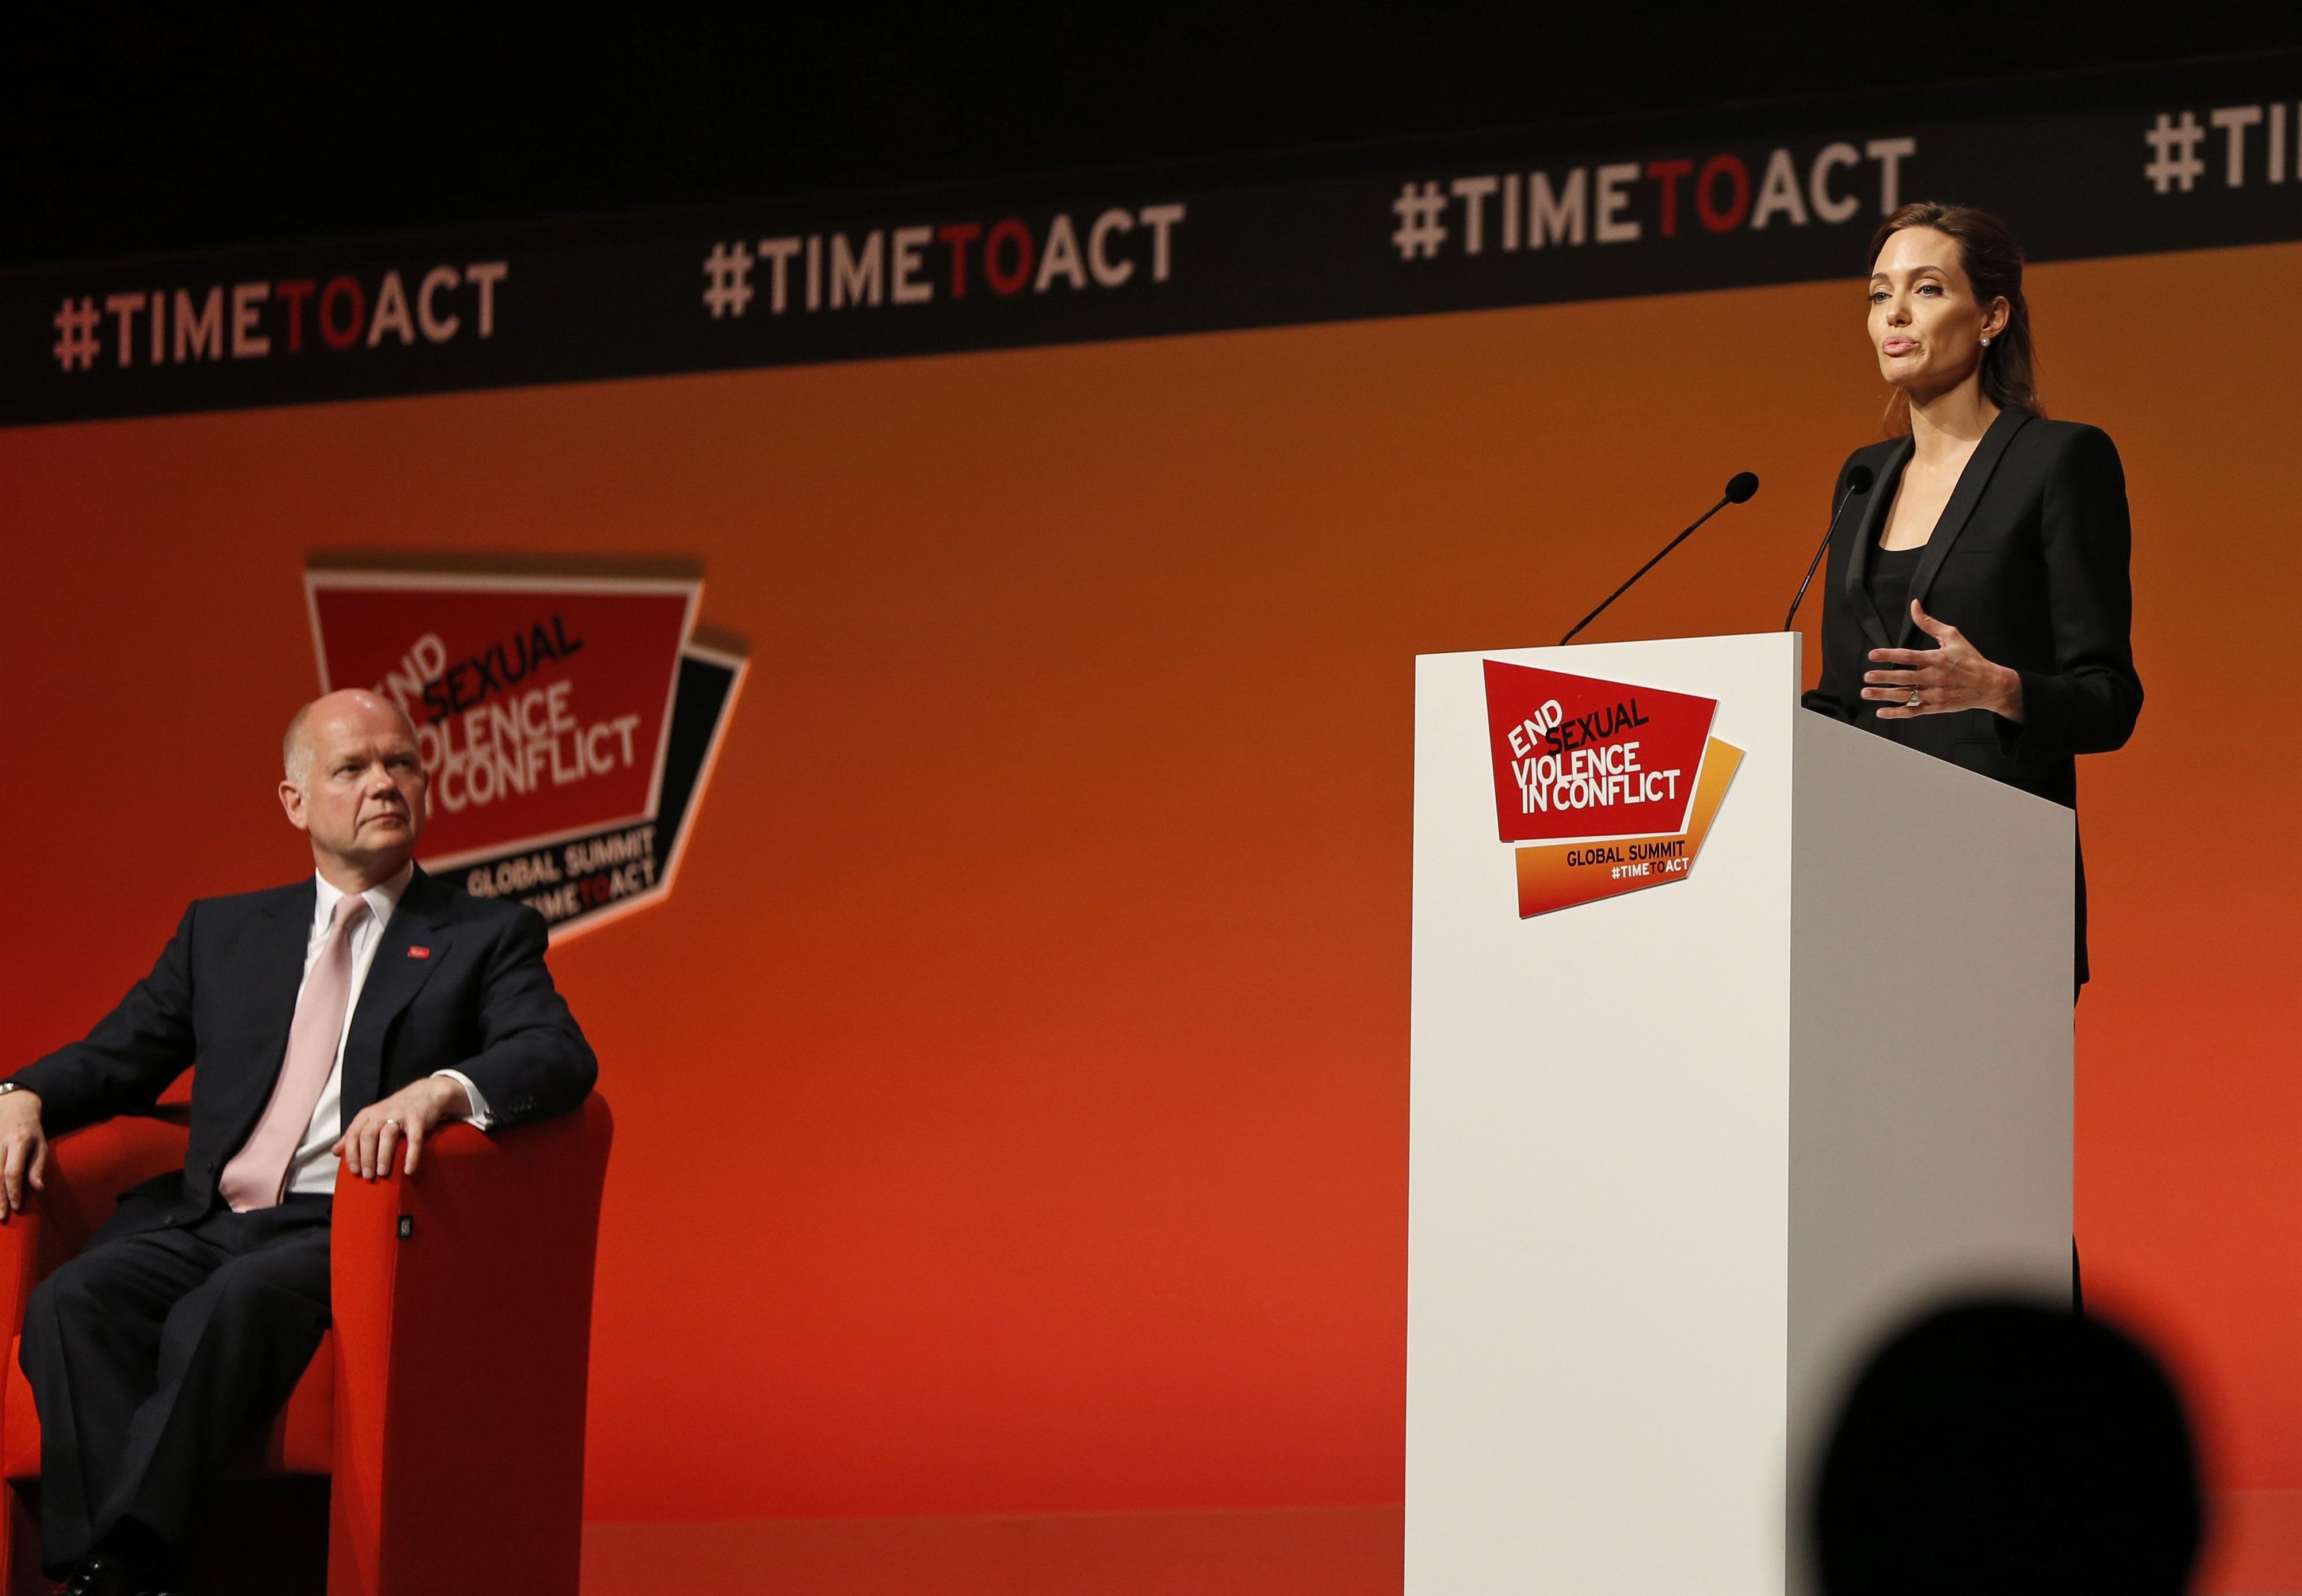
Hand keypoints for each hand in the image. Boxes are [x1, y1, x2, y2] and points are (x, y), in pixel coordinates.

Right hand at [0, 1088, 45, 1218]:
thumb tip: (38, 1188)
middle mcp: (0, 1144)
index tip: (16, 1206)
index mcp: (18, 1142)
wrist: (13, 1105)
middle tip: (1, 1216)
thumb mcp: (41, 1144)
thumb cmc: (31, 1129)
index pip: (12, 1172)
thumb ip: (38, 1166)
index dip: (14, 1190)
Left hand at [333, 1076, 469, 1181]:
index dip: (351, 1153)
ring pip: (387, 1135)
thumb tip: (335, 1152)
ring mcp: (400, 1115)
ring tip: (383, 1173)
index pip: (353, 1133)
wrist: (427, 1093)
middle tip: (368, 1175)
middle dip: (365, 1157)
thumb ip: (355, 1134)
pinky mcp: (418, 1119)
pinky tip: (408, 1170)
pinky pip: (414, 1139)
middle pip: (368, 1135)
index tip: (354, 1170)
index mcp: (368, 1115)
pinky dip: (411, 1155)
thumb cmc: (397, 1110)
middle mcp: (382, 1113)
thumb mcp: (372, 1119)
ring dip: (383, 1156)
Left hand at [1863, 600, 2025, 721]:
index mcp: (1936, 659)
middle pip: (1903, 678)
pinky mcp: (1935, 707)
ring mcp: (1934, 694)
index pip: (1908, 656)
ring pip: (1905, 696)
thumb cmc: (1970, 659)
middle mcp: (1934, 677)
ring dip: (1883, 695)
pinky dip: (1896, 713)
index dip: (1888, 655)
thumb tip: (1914, 605)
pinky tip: (1881, 712)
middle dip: (1883, 678)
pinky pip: (1913, 711)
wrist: (1990, 685)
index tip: (1872, 655)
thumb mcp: (1953, 637)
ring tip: (1866, 693)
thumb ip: (1929, 623)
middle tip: (1866, 677)